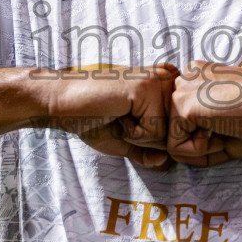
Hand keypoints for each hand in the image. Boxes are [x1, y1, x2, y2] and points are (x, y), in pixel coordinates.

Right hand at [47, 64, 179, 169]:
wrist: (64, 104)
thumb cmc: (92, 117)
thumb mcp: (125, 140)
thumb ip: (148, 152)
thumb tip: (166, 162)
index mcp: (165, 86)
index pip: (177, 131)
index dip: (149, 138)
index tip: (126, 120)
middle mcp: (167, 79)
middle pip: (175, 134)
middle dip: (146, 137)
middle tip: (121, 117)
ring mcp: (158, 81)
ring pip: (167, 135)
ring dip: (138, 134)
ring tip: (119, 114)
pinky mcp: (146, 88)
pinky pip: (154, 131)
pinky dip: (132, 132)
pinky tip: (116, 112)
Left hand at [166, 61, 241, 167]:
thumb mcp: (225, 125)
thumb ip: (200, 135)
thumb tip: (176, 155)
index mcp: (196, 78)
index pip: (185, 121)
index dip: (210, 135)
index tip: (234, 121)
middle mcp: (184, 79)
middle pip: (177, 131)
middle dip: (204, 141)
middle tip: (232, 125)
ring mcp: (180, 91)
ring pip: (175, 140)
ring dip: (204, 146)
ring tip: (228, 126)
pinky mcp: (182, 106)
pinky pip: (177, 148)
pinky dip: (202, 151)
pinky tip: (222, 128)